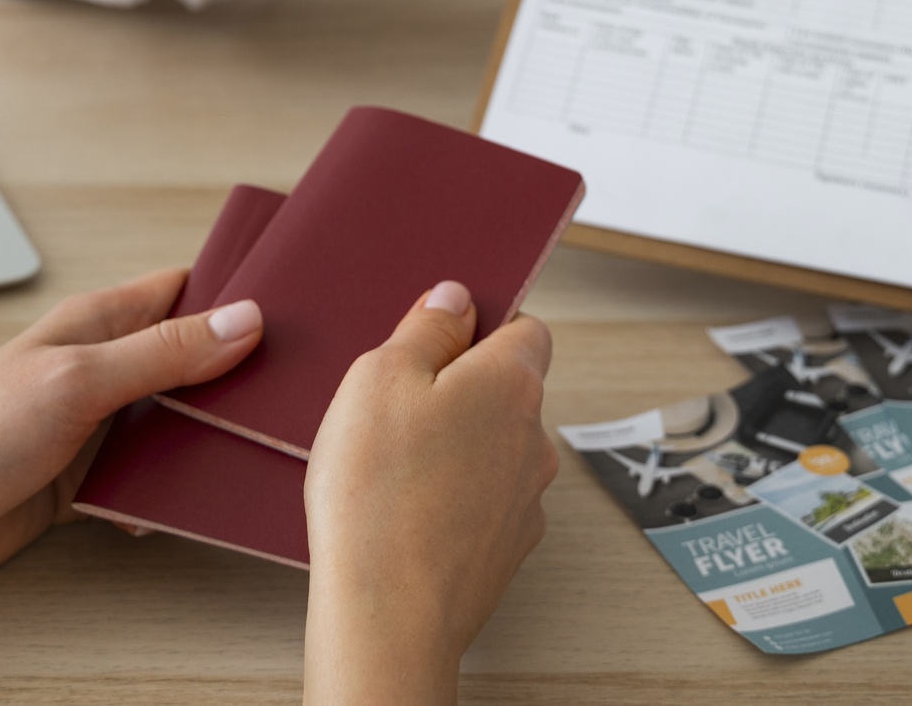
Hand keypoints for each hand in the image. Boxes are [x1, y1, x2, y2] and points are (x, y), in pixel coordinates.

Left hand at [0, 272, 262, 613]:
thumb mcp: (77, 382)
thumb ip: (162, 353)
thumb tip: (244, 322)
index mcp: (98, 323)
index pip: (186, 290)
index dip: (240, 291)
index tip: (298, 301)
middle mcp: (101, 368)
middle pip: (193, 359)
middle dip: (238, 374)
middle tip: (294, 391)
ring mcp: (94, 425)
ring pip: (177, 423)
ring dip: (206, 440)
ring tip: (252, 453)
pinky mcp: (86, 480)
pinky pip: (149, 480)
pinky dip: (169, 493)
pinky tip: (181, 506)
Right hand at [302, 281, 557, 705]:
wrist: (388, 612)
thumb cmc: (377, 491)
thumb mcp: (380, 376)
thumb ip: (426, 328)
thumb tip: (457, 299)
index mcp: (511, 381)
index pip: (526, 327)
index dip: (481, 326)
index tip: (435, 339)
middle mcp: (534, 437)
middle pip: (506, 389)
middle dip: (458, 388)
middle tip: (394, 406)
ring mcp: (527, 498)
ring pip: (493, 447)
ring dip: (454, 446)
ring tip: (391, 465)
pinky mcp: (508, 546)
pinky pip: (484, 500)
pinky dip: (453, 497)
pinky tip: (405, 510)